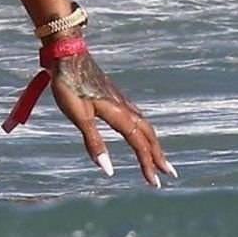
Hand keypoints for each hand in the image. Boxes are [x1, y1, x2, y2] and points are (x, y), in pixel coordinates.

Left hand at [48, 50, 174, 187]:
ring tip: (159, 157)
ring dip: (153, 143)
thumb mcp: (78, 116)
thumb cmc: (70, 84)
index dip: (147, 164)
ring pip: (144, 125)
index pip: (139, 144)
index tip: (155, 183)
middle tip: (170, 173)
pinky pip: (137, 116)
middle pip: (148, 135)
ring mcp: (121, 100)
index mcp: (118, 114)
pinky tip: (139, 131)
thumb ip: (94, 142)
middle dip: (159, 155)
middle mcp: (125, 107)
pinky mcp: (114, 95)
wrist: (67, 53)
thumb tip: (108, 170)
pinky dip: (144, 130)